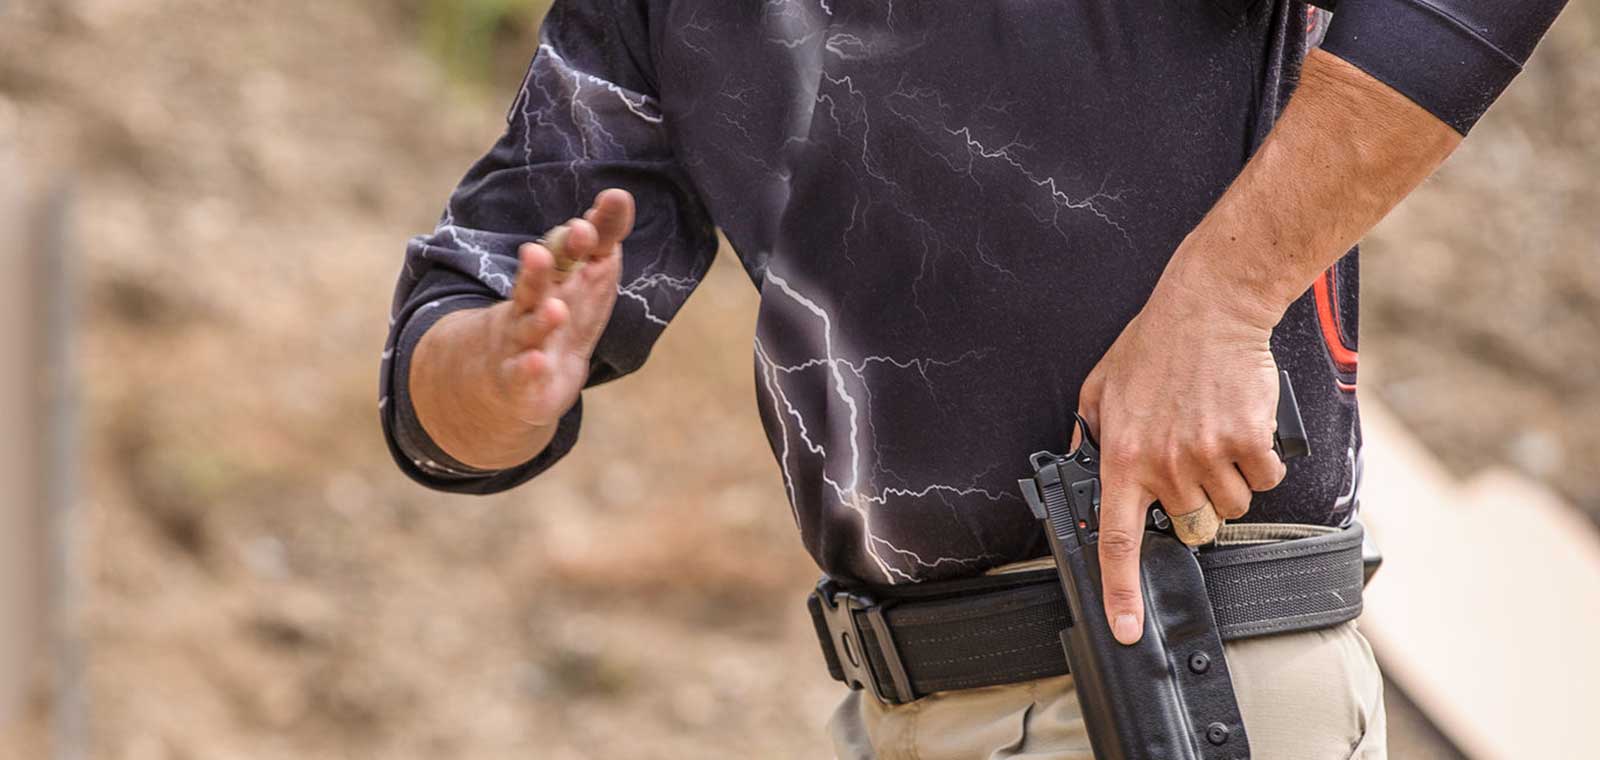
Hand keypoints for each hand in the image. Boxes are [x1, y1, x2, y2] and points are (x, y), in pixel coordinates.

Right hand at [486, 188, 633, 426]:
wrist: (509, 375)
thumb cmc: (557, 314)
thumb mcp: (582, 276)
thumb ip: (600, 237)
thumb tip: (619, 194)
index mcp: (549, 279)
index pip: (560, 255)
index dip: (574, 243)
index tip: (587, 227)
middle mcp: (530, 306)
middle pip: (532, 285)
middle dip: (539, 270)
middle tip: (543, 252)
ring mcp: (521, 343)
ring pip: (528, 330)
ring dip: (541, 320)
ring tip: (556, 310)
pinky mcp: (519, 381)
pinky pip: (522, 375)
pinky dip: (528, 370)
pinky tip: (537, 363)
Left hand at [1076, 259, 1286, 644]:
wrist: (1210, 308)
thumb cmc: (1155, 345)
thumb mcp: (1100, 388)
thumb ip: (1089, 435)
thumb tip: (1077, 468)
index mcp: (1123, 457)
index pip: (1118, 539)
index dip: (1122, 591)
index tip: (1127, 628)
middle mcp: (1165, 463)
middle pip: (1190, 527)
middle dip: (1194, 506)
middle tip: (1190, 461)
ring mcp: (1209, 454)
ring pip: (1231, 507)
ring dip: (1229, 483)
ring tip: (1215, 436)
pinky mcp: (1250, 441)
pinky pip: (1265, 480)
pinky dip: (1261, 463)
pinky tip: (1244, 428)